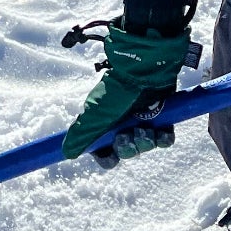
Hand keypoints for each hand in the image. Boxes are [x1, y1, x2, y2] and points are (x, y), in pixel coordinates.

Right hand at [62, 19, 189, 161]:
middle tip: (126, 136)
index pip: (105, 152)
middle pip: (127, 152)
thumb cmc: (116, 93)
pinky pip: (164, 140)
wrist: (143, 72)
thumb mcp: (94, 115)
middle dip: (127, 148)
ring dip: (144, 142)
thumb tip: (66, 152)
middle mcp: (124, 124)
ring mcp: (143, 120)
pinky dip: (162, 139)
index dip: (107, 157)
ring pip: (145, 146)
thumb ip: (81, 135)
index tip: (110, 155)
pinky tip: (159, 131)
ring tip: (143, 128)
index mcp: (106, 125)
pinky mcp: (162, 117)